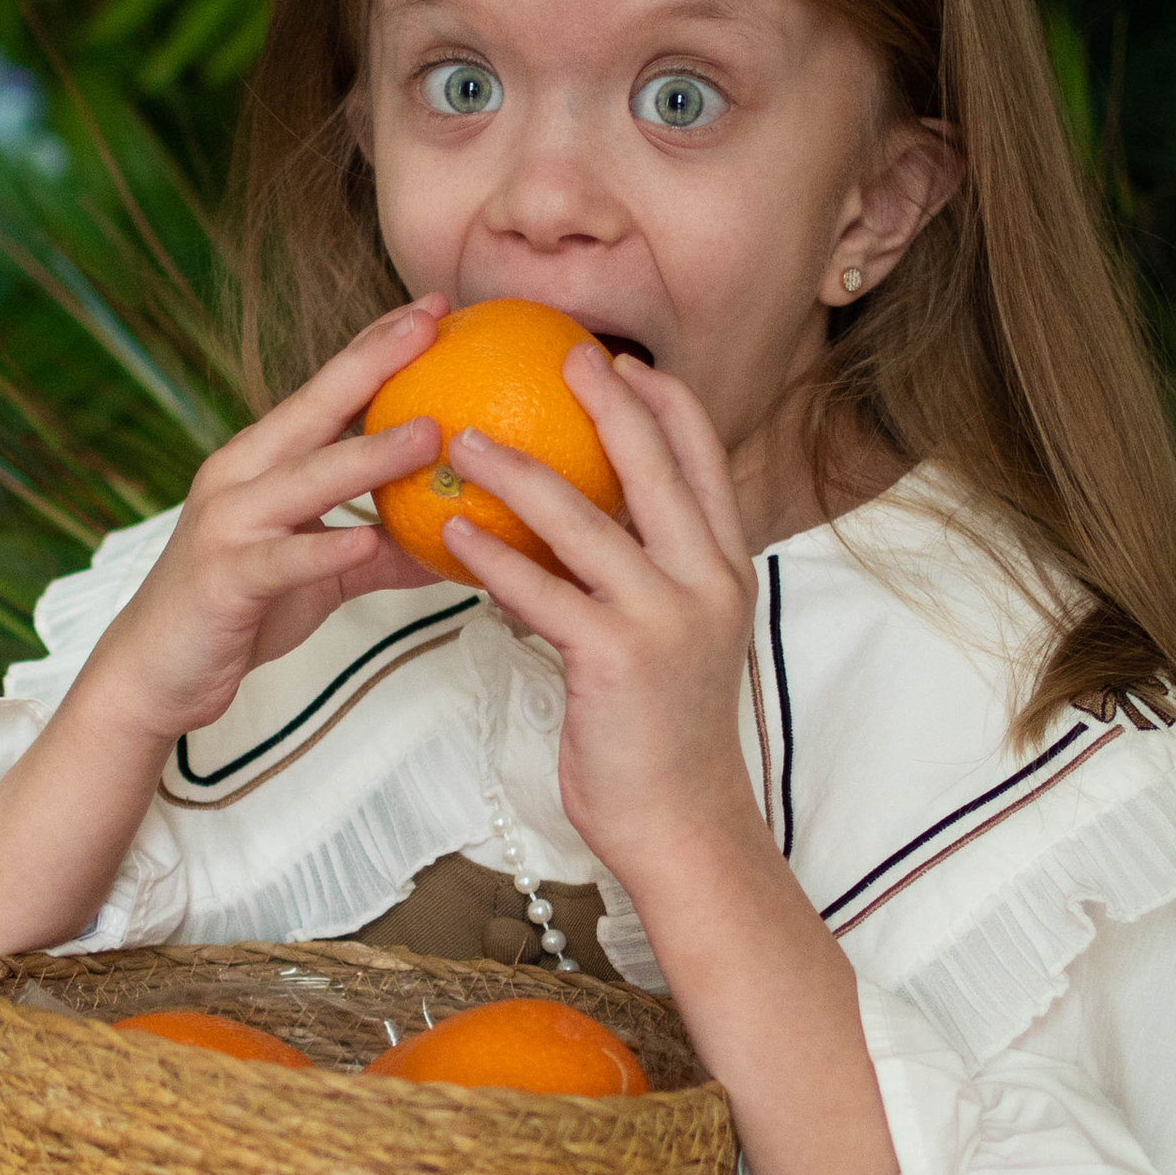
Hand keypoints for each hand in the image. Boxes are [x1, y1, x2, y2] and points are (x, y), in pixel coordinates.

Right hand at [81, 299, 451, 745]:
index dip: (376, 346)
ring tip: (428, 434)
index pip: (325, 391)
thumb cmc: (234, 612)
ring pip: (306, 479)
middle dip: (374, 363)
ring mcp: (228, 524)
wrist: (152, 670)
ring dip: (368, 455)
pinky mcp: (225, 579)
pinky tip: (367, 541)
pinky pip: (284, 561)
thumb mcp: (317, 576)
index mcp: (260, 462)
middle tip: (432, 323)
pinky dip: (325, 551)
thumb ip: (379, 551)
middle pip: (314, 409)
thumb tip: (453, 542)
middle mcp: (239, 477)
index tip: (433, 307)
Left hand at [441, 343, 761, 896]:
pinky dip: (493, 557)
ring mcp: (665, 616)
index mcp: (726, 568)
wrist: (682, 822)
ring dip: (519, 470)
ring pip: (587, 519)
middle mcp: (706, 580)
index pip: (702, 460)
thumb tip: (588, 528)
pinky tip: (450, 534)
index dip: (663, 402)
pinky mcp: (615, 655)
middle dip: (608, 400)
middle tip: (561, 352)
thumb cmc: (662, 734)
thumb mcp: (673, 640)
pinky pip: (542, 590)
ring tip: (465, 437)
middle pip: (654, 465)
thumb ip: (645, 579)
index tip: (622, 361)